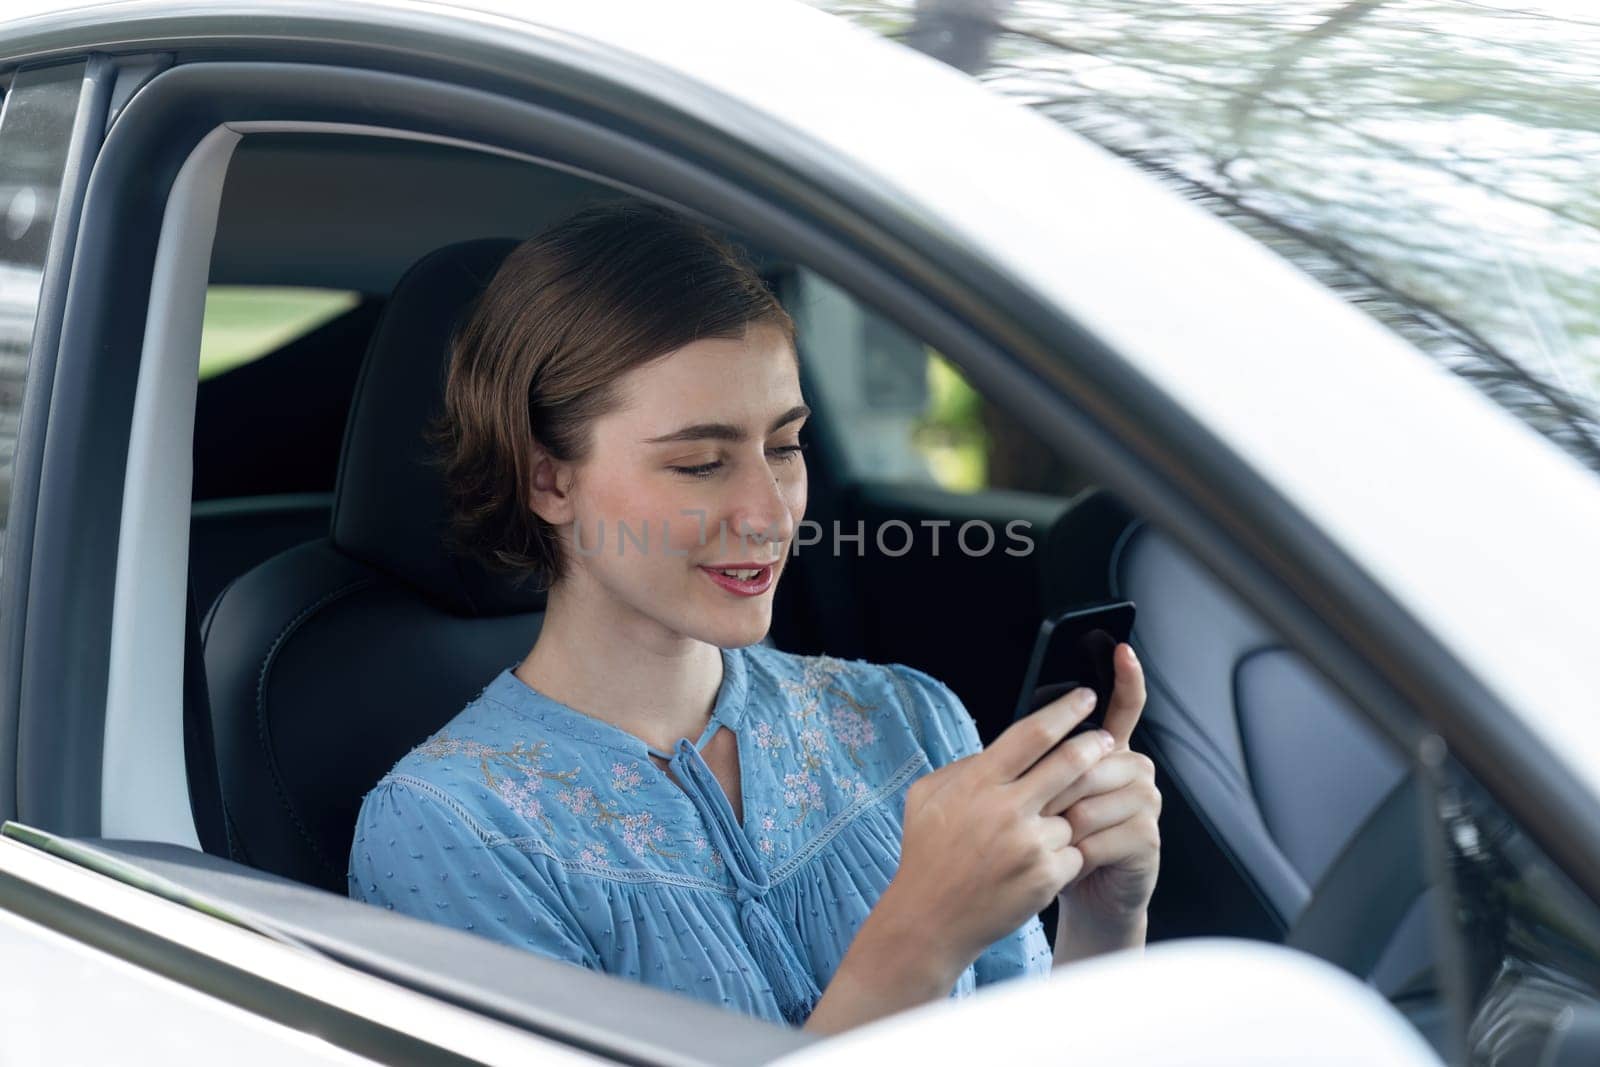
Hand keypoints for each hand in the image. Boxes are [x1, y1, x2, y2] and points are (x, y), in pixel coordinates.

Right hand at [883, 684, 1111, 973]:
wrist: (929, 920)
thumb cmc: (927, 854)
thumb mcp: (926, 796)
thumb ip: (965, 766)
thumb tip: (1000, 747)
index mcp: (978, 782)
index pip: (1033, 733)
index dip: (1065, 711)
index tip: (1086, 697)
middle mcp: (1006, 808)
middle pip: (1069, 762)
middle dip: (1095, 745)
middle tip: (1107, 739)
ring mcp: (1029, 843)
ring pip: (1074, 812)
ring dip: (1069, 814)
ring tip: (1042, 829)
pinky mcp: (1046, 876)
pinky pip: (1074, 852)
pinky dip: (1064, 854)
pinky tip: (1037, 865)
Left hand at [1051, 643, 1159, 951]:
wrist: (1081, 895)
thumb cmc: (1054, 843)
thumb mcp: (1041, 798)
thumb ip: (1037, 765)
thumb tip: (1011, 742)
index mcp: (1107, 753)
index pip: (1124, 707)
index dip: (1127, 678)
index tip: (1122, 649)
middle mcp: (1133, 770)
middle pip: (1089, 760)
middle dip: (1054, 791)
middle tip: (1037, 816)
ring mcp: (1145, 802)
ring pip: (1090, 799)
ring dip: (1060, 826)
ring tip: (1053, 842)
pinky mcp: (1146, 837)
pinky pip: (1099, 835)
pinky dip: (1075, 854)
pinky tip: (1071, 864)